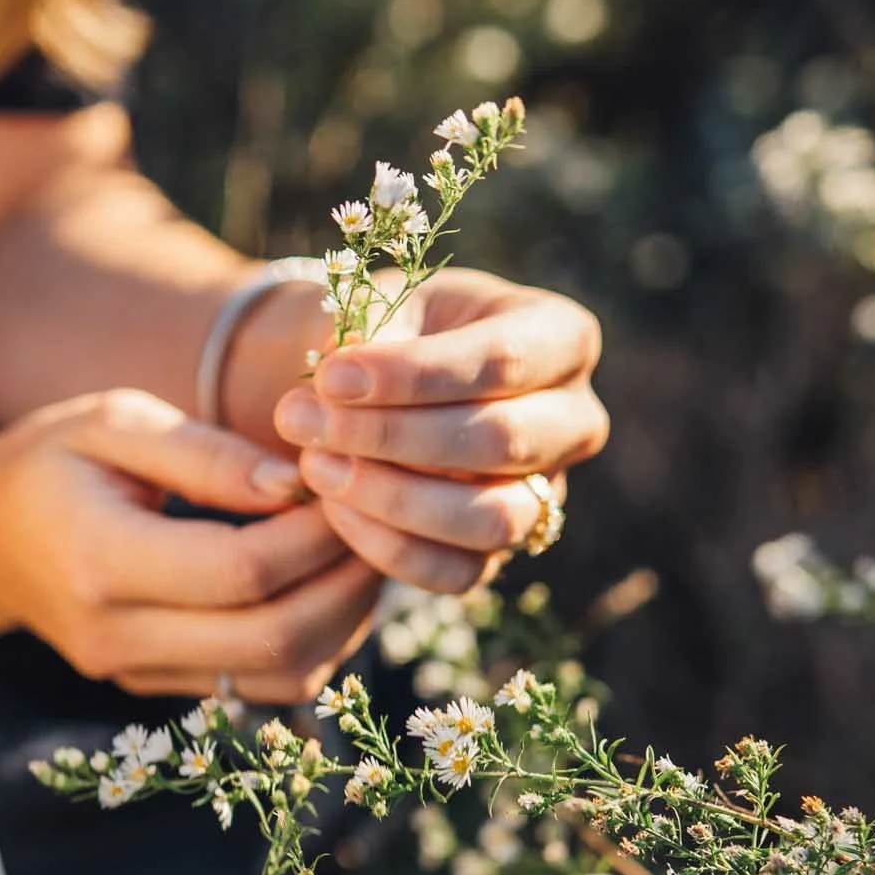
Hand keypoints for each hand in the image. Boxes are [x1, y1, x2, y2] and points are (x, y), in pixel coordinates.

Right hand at [0, 388, 383, 701]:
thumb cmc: (48, 460)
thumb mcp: (114, 423)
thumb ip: (207, 454)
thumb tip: (297, 484)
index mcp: (99, 561)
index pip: (241, 571)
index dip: (316, 533)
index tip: (353, 481)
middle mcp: (118, 636)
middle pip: (273, 637)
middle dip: (347, 580)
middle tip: (382, 519)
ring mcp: (137, 674)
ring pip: (280, 676)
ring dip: (344, 618)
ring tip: (366, 547)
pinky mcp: (158, 690)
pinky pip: (263, 685)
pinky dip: (316, 639)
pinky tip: (327, 581)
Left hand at [267, 270, 607, 593]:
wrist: (401, 384)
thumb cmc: (404, 330)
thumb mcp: (389, 303)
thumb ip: (369, 330)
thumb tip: (336, 378)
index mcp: (560, 337)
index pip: (502, 360)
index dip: (414, 375)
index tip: (330, 377)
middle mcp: (574, 420)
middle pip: (502, 440)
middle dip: (392, 436)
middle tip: (300, 420)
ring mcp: (548, 492)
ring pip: (491, 518)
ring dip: (391, 498)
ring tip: (314, 464)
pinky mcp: (507, 550)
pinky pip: (458, 572)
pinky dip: (389, 548)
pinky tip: (334, 508)